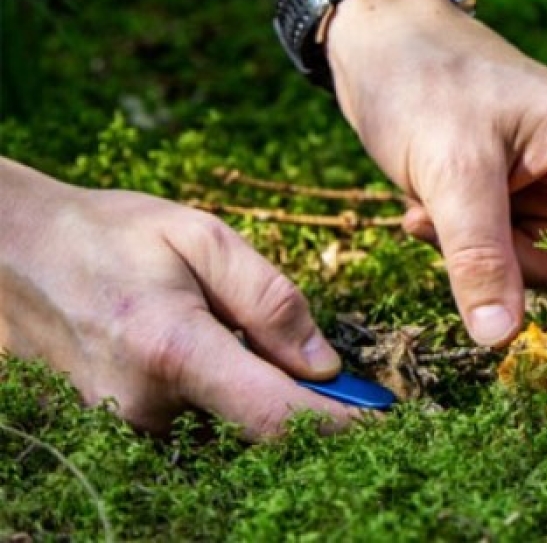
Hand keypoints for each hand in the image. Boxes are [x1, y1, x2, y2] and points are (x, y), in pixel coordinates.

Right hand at [0, 161, 357, 437]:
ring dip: (264, 392)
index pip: (276, 417)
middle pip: (259, 426)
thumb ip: (271, 300)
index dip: (341, 426)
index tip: (391, 422)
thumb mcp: (203, 239)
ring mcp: (128, 426)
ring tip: (252, 335)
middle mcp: (147, 406)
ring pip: (228, 425)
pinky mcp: (120, 429)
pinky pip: (198, 422)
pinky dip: (228, 395)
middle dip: (311, 403)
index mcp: (174, 351)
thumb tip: (326, 365)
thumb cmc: (111, 234)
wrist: (15, 253)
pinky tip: (222, 349)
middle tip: (350, 374)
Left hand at [326, 0, 546, 347]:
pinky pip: (504, 252)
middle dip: (519, 268)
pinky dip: (464, 245)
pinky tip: (425, 208)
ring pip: (537, 264)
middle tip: (470, 273)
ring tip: (429, 212)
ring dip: (479, 257)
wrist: (375, 39)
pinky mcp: (517, 196)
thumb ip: (480, 257)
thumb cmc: (424, 78)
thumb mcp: (451, 170)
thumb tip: (502, 340)